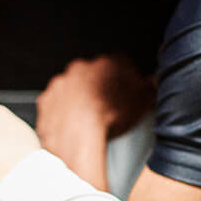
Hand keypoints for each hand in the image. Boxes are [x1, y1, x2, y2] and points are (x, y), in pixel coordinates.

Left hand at [36, 54, 152, 184]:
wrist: (78, 136)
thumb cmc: (111, 118)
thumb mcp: (143, 102)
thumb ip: (150, 88)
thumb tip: (153, 84)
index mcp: (108, 64)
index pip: (119, 65)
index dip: (122, 80)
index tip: (124, 93)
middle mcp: (82, 68)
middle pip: (93, 74)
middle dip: (98, 87)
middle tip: (106, 107)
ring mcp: (61, 83)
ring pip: (72, 88)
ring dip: (78, 99)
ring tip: (88, 119)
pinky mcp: (47, 100)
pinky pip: (54, 103)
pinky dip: (61, 112)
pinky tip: (71, 125)